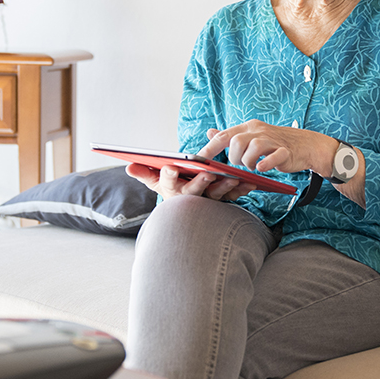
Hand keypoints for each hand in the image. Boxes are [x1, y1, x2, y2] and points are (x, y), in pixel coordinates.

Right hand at [125, 163, 255, 201]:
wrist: (190, 213)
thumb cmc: (173, 189)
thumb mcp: (156, 182)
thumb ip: (144, 173)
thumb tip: (128, 166)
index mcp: (172, 190)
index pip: (167, 183)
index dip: (168, 175)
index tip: (170, 167)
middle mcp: (189, 198)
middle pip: (194, 191)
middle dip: (200, 182)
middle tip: (208, 174)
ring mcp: (206, 201)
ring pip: (216, 195)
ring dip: (225, 186)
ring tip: (234, 177)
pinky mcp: (222, 202)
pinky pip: (232, 196)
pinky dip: (242, 189)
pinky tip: (251, 182)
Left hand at [198, 120, 336, 175]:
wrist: (305, 145)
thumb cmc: (275, 143)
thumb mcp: (251, 136)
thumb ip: (231, 136)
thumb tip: (210, 132)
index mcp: (248, 127)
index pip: (223, 135)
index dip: (209, 148)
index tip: (199, 160)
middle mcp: (259, 131)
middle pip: (236, 141)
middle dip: (234, 157)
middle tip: (241, 164)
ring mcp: (273, 140)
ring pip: (253, 147)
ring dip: (248, 161)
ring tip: (253, 166)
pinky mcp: (285, 151)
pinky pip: (273, 156)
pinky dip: (266, 164)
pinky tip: (263, 168)